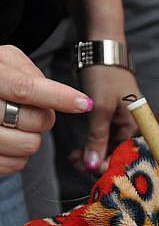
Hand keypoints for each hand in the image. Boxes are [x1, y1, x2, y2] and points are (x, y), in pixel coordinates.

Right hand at [0, 45, 92, 175]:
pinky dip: (19, 155)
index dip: (58, 96)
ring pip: (29, 145)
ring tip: (14, 124)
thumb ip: (26, 71)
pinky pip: (15, 165)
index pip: (25, 89)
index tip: (84, 103)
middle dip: (43, 118)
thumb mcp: (2, 60)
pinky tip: (8, 139)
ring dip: (31, 137)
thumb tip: (60, 94)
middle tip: (29, 110)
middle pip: (34, 121)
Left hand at [73, 65, 139, 172]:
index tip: (89, 170)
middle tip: (77, 166)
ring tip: (74, 160)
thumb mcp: (100, 107)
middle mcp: (135, 127)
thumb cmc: (105, 74)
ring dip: (92, 155)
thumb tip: (92, 166)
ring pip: (109, 149)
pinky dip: (91, 146)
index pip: (128, 156)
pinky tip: (78, 153)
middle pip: (119, 154)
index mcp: (140, 125)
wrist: (102, 49)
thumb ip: (97, 138)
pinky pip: (104, 139)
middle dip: (98, 162)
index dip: (110, 166)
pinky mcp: (113, 120)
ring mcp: (123, 124)